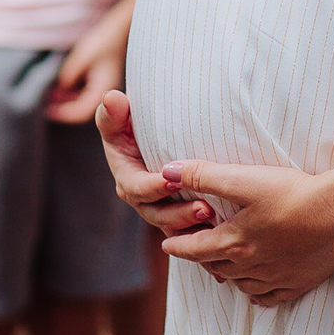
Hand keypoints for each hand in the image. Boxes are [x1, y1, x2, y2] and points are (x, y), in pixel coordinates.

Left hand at [48, 27, 125, 125]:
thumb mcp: (82, 57)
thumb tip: (59, 90)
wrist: (119, 30)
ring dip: (67, 100)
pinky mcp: (99, 82)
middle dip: (63, 108)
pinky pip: (84, 94)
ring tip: (50, 94)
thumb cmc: (103, 41)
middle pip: (82, 110)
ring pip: (82, 102)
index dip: (65, 113)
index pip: (83, 112)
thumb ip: (69, 75)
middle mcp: (104, 93)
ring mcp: (102, 88)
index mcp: (103, 90)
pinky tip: (60, 86)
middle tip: (46, 103)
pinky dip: (71, 92)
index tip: (49, 110)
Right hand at [95, 91, 214, 235]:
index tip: (172, 180)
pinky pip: (190, 234)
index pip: (138, 189)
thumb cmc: (131, 126)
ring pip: (177, 227)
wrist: (155, 138)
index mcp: (127, 181)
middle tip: (205, 208)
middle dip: (181, 213)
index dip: (154, 187)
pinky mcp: (180, 217)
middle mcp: (143, 202)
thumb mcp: (118, 119)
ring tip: (215, 215)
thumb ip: (113, 112)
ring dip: (195, 224)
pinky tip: (221, 234)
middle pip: (160, 214)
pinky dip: (203, 236)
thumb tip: (112, 98)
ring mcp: (162, 212)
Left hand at [157, 159, 333, 306]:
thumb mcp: (244, 179)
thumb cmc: (293, 193)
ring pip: (240, 283)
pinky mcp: (299, 282)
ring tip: (218, 265)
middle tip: (191, 250)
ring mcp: (276, 279)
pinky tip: (254, 288)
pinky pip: (269, 296)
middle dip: (200, 258)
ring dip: (225, 274)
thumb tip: (167, 171)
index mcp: (234, 243)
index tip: (166, 246)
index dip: (178, 246)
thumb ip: (204, 175)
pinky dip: (256, 292)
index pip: (195, 249)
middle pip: (215, 266)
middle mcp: (251, 267)